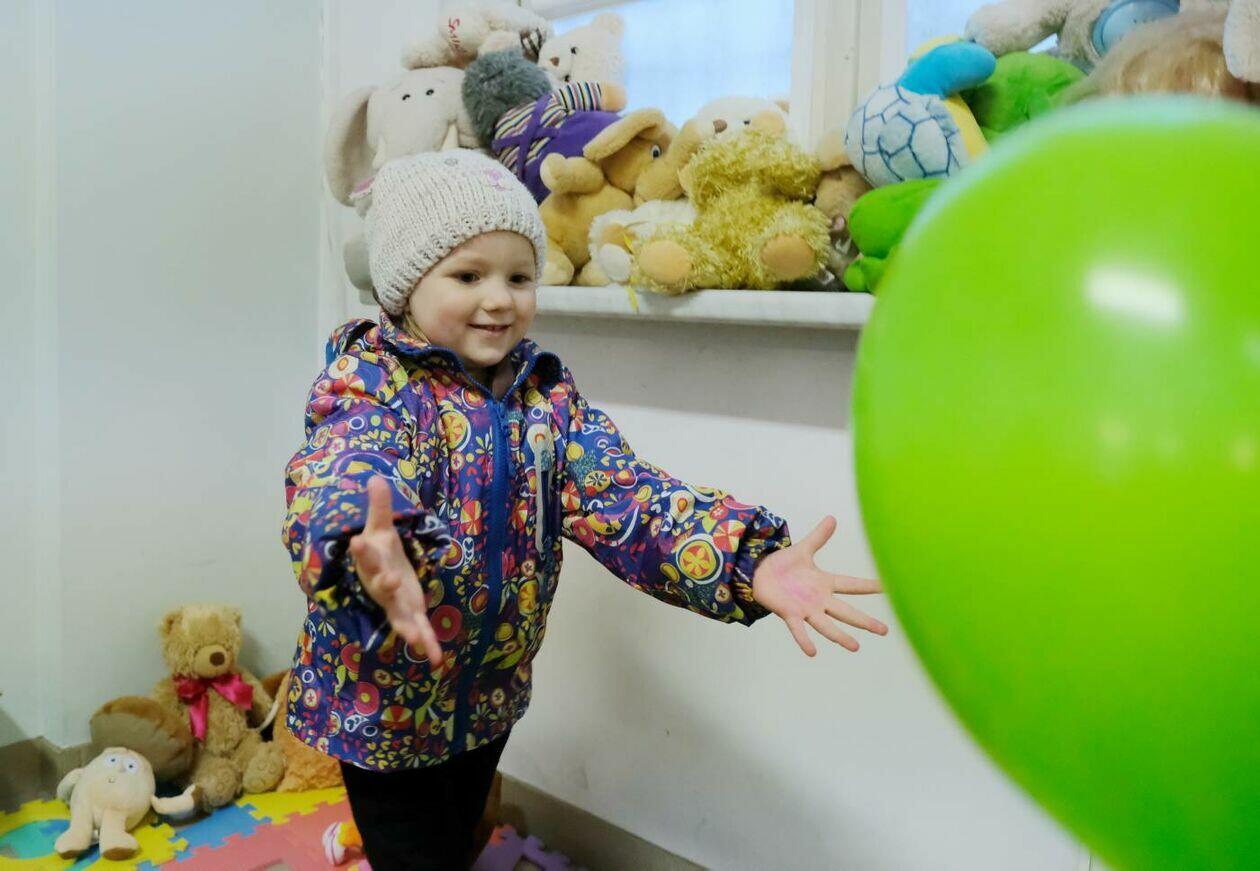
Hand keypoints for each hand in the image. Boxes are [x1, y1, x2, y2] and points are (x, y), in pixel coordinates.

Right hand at [349, 477, 442, 667]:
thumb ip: (379, 507)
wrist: (383, 573)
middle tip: (390, 580)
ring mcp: (394, 602)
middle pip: (380, 584)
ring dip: (407, 626)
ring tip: (417, 640)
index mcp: (372, 562)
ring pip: (398, 615)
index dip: (361, 549)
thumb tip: (375, 477)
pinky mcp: (408, 613)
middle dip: (384, 583)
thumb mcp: (381, 527)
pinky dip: (427, 644)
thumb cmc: (382, 550)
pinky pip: (417, 630)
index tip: (356, 539)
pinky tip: (437, 659)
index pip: (365, 554)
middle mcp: (380, 584)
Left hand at [752, 516, 886, 655]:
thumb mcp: (803, 549)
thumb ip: (818, 537)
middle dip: (864, 621)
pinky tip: (812, 652)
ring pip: (826, 625)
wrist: (759, 574)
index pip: (852, 584)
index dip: (869, 586)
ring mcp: (805, 609)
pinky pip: (798, 629)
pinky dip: (804, 640)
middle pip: (846, 611)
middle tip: (884, 631)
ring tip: (855, 647)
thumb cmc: (783, 565)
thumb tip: (832, 518)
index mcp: (825, 583)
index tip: (890, 588)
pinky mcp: (789, 614)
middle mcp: (819, 600)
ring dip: (840, 636)